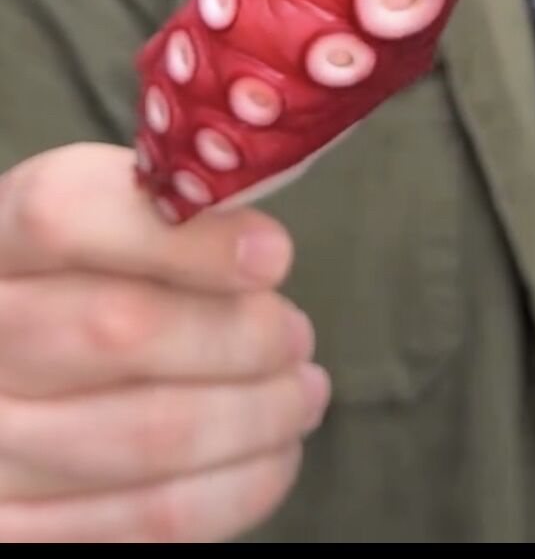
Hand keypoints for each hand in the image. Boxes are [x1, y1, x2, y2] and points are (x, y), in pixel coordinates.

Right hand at [0, 143, 329, 541]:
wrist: (9, 373)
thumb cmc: (71, 287)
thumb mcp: (95, 224)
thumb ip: (160, 213)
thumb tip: (259, 249)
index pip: (65, 214)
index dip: (180, 238)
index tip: (272, 254)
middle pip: (120, 329)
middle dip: (241, 334)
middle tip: (295, 335)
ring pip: (149, 433)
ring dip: (255, 413)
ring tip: (299, 392)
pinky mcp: (19, 531)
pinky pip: (150, 518)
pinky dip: (237, 485)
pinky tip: (272, 453)